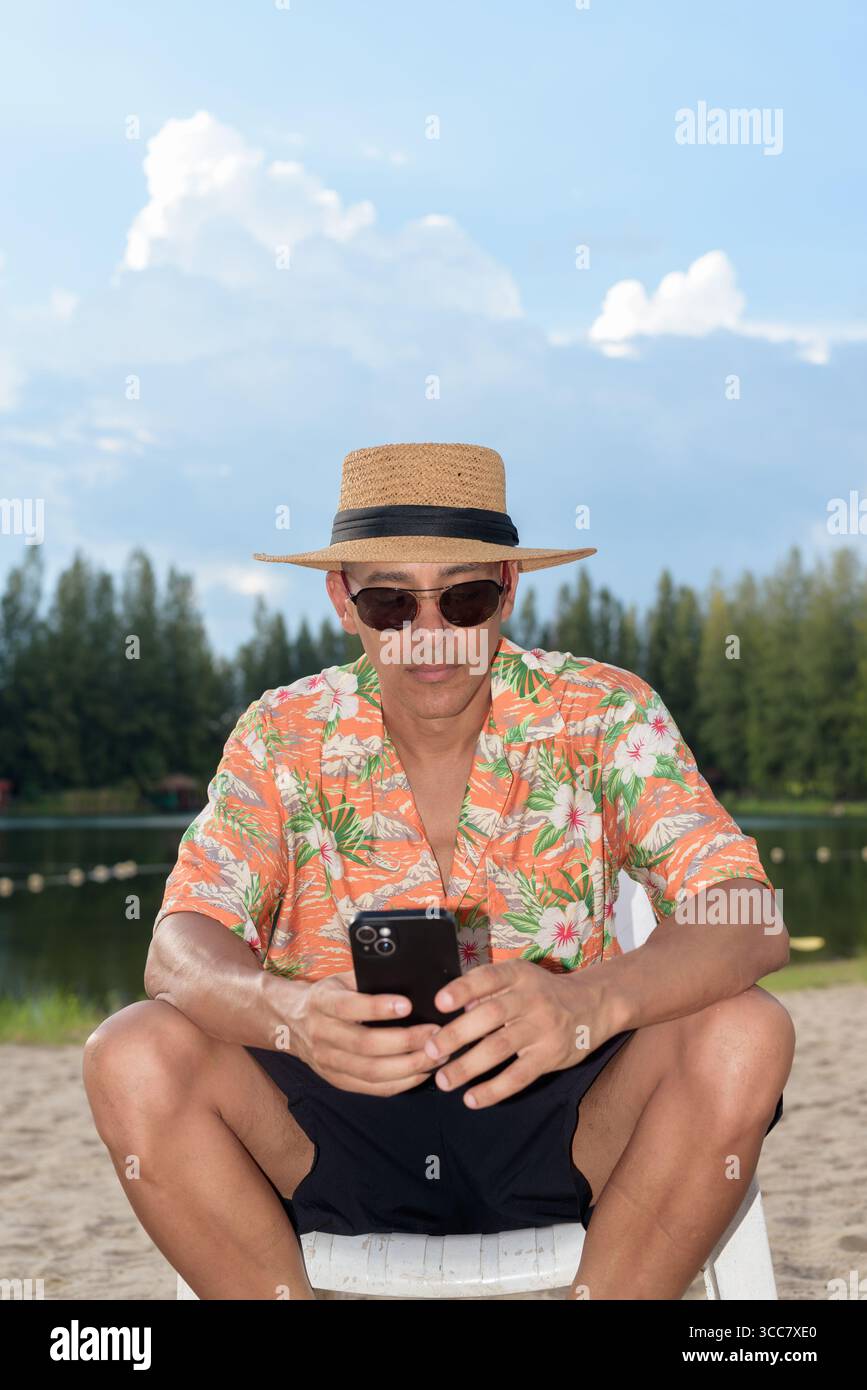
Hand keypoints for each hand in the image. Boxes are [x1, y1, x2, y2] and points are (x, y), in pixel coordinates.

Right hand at [291, 968, 440, 1095]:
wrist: (292, 1022)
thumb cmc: (329, 996)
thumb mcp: (340, 979)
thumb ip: (367, 978)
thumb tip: (407, 976)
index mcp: (322, 1003)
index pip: (349, 1007)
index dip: (378, 1007)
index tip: (408, 1004)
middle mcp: (322, 1034)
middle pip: (365, 1044)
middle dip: (405, 1041)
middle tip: (435, 1033)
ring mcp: (328, 1061)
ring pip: (371, 1071)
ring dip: (409, 1066)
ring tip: (436, 1054)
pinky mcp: (337, 1080)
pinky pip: (372, 1088)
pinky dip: (401, 1083)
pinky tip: (422, 1072)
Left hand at [423, 960, 613, 1107]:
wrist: (594, 1004)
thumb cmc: (544, 992)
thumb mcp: (520, 978)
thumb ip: (488, 989)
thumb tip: (456, 1007)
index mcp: (518, 975)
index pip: (488, 979)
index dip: (463, 990)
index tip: (439, 1004)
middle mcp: (530, 999)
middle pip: (490, 1016)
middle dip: (456, 1035)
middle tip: (430, 1051)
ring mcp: (542, 1028)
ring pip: (500, 1048)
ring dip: (468, 1066)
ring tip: (444, 1081)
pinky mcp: (550, 1056)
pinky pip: (519, 1076)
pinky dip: (494, 1089)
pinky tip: (472, 1098)